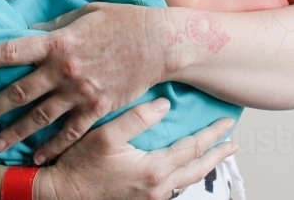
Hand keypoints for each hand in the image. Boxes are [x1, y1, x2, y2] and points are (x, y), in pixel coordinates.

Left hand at [0, 2, 175, 163]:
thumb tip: (30, 30)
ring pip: (38, 118)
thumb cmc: (125, 21)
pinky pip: (70, 133)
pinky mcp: (97, 107)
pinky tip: (37, 157)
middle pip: (17, 93)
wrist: (160, 43)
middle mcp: (63, 69)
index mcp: (58, 41)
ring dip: (13, 133)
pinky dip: (52, 147)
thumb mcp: (87, 13)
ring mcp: (80, 92)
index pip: (10, 52)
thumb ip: (56, 24)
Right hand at [35, 97, 237, 199]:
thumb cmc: (79, 165)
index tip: (228, 124)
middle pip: (197, 170)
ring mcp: (150, 199)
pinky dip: (185, 177)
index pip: (193, 149)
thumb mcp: (105, 135)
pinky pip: (173, 189)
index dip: (212, 135)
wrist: (60, 194)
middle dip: (217, 155)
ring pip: (187, 182)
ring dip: (203, 167)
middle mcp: (157, 188)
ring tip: (214, 155)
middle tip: (233, 143)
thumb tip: (164, 104)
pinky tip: (184, 170)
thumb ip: (137, 118)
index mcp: (154, 170)